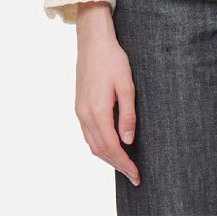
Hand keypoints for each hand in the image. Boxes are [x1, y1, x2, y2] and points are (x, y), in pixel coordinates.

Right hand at [74, 1, 139, 186]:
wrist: (93, 42)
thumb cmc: (113, 59)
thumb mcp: (126, 85)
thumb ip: (127, 114)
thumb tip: (128, 141)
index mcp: (98, 111)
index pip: (112, 147)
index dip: (124, 163)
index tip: (136, 174)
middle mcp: (85, 115)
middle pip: (100, 150)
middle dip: (117, 164)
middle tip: (134, 174)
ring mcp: (80, 111)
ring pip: (92, 144)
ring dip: (107, 157)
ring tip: (124, 164)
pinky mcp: (79, 106)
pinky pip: (88, 134)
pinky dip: (99, 145)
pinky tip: (110, 145)